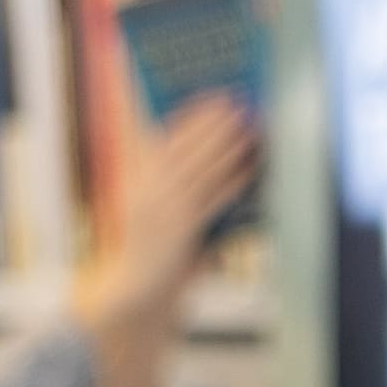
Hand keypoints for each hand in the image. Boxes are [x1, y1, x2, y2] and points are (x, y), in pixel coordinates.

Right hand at [81, 96, 253, 386]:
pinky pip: (213, 199)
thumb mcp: (155, 208)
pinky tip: (254, 165)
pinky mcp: (181, 233)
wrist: (132, 292)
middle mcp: (144, 192)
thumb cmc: (151, 248)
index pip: (159, 137)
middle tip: (235, 100)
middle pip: (181, 147)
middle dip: (209, 122)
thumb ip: (174, 180)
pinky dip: (234, 180)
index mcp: (134, 181)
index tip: (210, 94)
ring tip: (249, 123)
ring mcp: (162, 212)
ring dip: (226, 144)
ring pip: (199, 169)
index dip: (186, 114)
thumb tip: (211, 144)